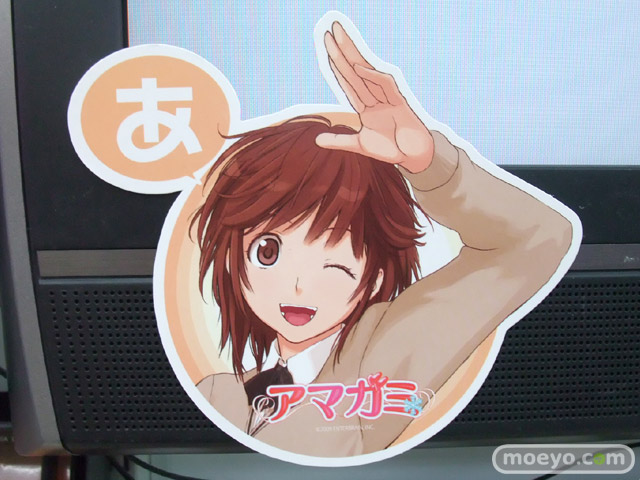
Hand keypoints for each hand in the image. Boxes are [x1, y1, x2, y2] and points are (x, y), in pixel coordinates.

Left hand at [316, 22, 433, 173]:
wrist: (414, 157)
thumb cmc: (391, 149)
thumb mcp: (359, 145)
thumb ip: (339, 141)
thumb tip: (317, 140)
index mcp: (365, 106)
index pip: (347, 81)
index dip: (336, 65)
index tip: (326, 48)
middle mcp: (375, 97)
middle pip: (354, 70)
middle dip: (342, 51)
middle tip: (329, 31)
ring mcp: (387, 98)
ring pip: (367, 72)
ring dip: (353, 55)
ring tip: (339, 38)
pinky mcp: (400, 102)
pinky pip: (385, 85)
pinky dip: (372, 76)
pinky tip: (358, 66)